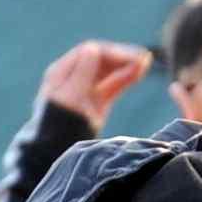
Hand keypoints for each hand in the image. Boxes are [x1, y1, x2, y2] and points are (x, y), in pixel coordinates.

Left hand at [36, 40, 154, 130]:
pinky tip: (139, 73)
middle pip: (100, 60)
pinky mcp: (96, 103)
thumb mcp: (70, 98)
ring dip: (127, 66)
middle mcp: (73, 78)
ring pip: (109, 72)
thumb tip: (94, 48)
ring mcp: (85, 90)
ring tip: (146, 63)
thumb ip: (82, 72)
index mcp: (61, 72)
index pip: (90, 52)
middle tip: (144, 58)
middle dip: (122, 58)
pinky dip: (126, 78)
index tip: (131, 57)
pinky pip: (113, 86)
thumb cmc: (59, 125)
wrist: (56, 153)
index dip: (112, 52)